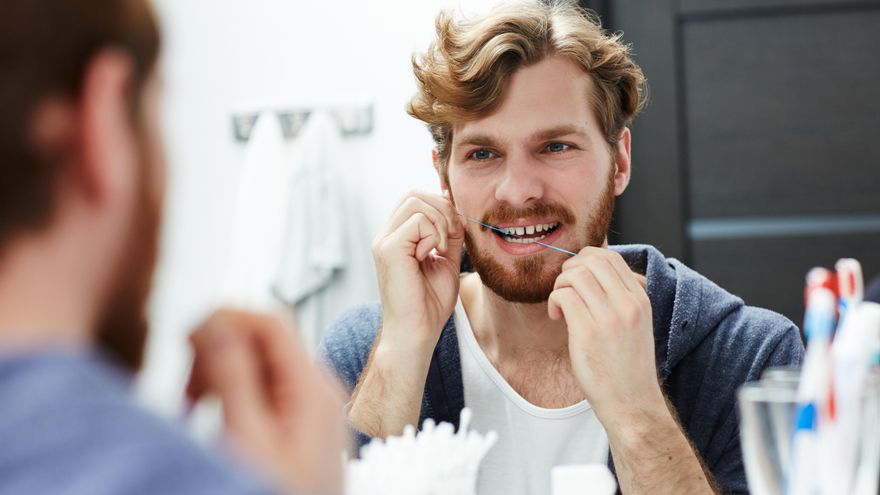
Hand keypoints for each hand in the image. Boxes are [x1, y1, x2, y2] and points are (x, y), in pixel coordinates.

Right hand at [186, 309, 347, 494]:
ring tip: (194, 409)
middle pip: (261, 338)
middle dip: (216, 353)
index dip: (225, 318)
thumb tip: (214, 321)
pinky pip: (259, 389)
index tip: (186, 340)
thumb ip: (231, 375)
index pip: (270, 320)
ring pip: (255, 363)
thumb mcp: (246, 438)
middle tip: (189, 390)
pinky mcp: (296, 423)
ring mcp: (308, 406)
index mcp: (313, 387)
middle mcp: (317, 390)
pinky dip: (228, 395)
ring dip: (218, 375)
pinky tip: (211, 419)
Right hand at [371, 191, 464, 351]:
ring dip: (440, 221)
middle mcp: (386, 235)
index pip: (415, 199)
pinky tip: (433, 255)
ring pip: (416, 201)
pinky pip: (418, 221)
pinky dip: (434, 234)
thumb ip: (449, 236)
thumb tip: (456, 211)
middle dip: (442, 208)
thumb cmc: (429, 304)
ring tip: (442, 248)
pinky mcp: (388, 248)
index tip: (454, 231)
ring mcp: (384, 241)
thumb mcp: (446, 261)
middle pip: (414, 194)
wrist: (417, 332)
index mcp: (397, 237)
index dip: (440, 206)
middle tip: (450, 237)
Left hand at [547, 247, 663, 423]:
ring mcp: (609, 318)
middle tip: (565, 289)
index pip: (611, 257)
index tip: (577, 278)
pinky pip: (564, 296)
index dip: (586, 260)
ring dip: (560, 285)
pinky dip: (554, 301)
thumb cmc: (627, 367)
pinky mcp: (588, 333)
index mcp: (640, 299)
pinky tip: (557, 317)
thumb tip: (590, 274)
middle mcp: (628, 304)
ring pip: (575, 275)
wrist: (632, 404)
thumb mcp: (635, 324)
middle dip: (570, 268)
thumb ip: (619, 298)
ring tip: (561, 305)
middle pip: (591, 260)